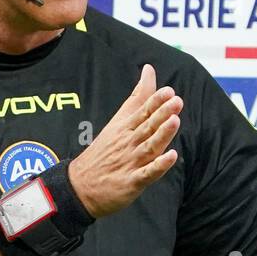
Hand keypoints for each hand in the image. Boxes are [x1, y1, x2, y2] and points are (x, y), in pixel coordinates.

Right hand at [69, 63, 181, 216]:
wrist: (80, 186)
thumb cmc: (104, 151)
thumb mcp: (118, 121)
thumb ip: (137, 97)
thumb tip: (149, 70)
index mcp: (125, 129)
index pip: (141, 112)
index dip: (155, 102)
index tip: (168, 91)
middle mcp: (128, 143)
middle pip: (147, 127)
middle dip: (161, 114)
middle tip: (176, 101)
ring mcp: (130, 163)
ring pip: (149, 147)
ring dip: (161, 135)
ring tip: (174, 122)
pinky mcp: (132, 182)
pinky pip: (147, 173)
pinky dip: (158, 166)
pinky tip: (170, 157)